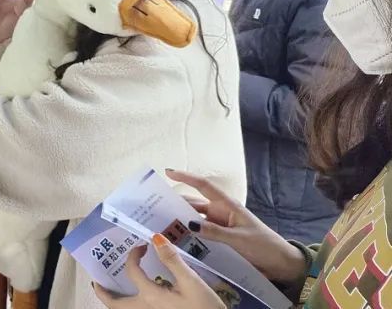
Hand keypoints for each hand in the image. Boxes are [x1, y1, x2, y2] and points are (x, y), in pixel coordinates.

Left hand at [93, 235, 225, 308]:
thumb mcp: (192, 282)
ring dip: (114, 303)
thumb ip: (173, 260)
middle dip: (102, 292)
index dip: (133, 256)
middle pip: (114, 304)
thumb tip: (155, 238)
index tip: (141, 246)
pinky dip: (129, 308)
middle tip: (97, 281)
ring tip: (110, 293)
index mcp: (150, 296)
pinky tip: (136, 301)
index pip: (132, 271)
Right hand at [166, 170, 306, 283]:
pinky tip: (177, 240)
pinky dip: (189, 235)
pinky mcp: (220, 239)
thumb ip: (214, 231)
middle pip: (194, 204)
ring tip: (161, 225)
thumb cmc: (264, 245)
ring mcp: (219, 226)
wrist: (280, 263)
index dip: (186, 177)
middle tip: (154, 208)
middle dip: (176, 204)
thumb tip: (189, 223)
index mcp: (228, 206)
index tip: (168, 171)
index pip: (203, 187)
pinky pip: (200, 234)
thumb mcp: (239, 238)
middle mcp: (221, 213)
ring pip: (195, 220)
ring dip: (181, 222)